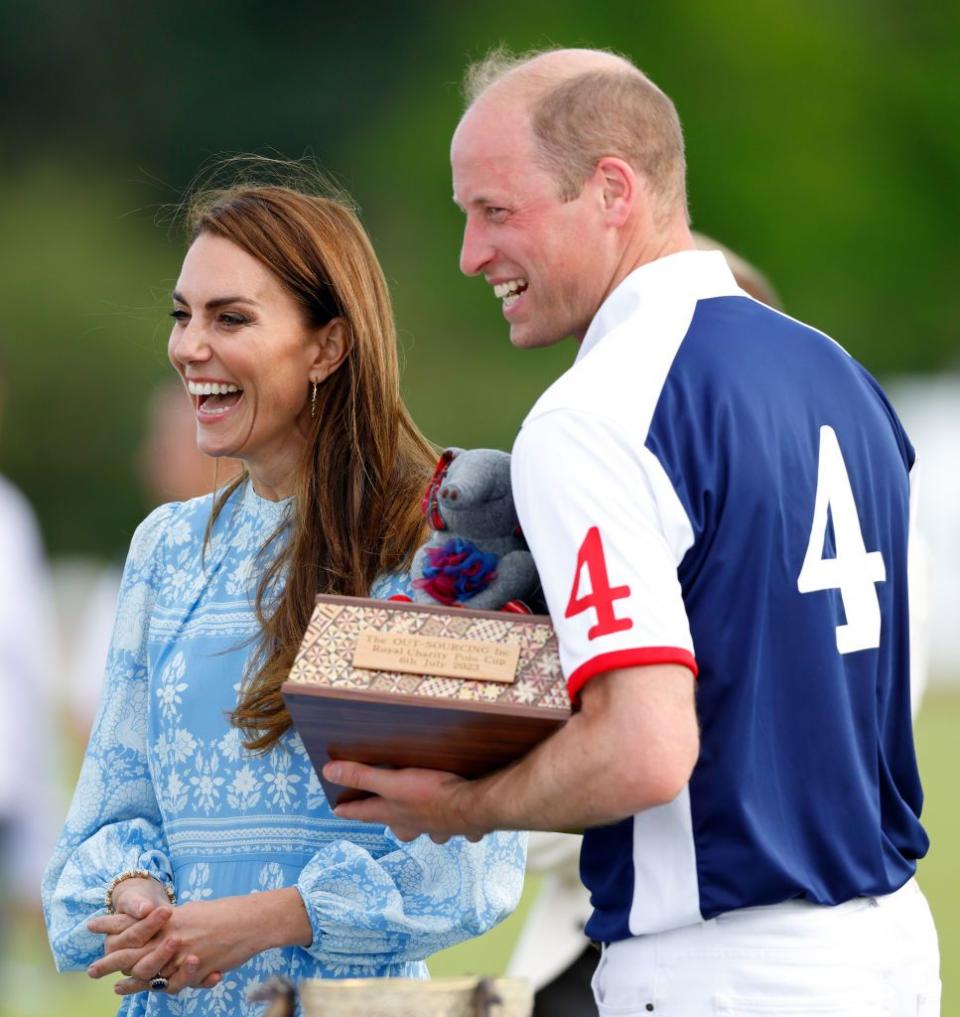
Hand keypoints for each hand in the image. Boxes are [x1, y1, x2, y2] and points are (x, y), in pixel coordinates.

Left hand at [89, 896, 275, 994]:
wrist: (251, 922)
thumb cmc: (226, 912)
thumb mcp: (196, 910)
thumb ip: (176, 921)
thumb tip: (162, 923)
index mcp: (171, 918)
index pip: (134, 921)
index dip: (112, 924)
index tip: (92, 925)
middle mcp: (172, 937)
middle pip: (134, 951)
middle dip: (110, 960)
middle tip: (91, 970)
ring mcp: (182, 955)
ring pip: (148, 972)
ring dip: (130, 981)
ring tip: (115, 987)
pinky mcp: (195, 970)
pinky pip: (172, 984)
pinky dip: (157, 989)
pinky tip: (149, 991)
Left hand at [323, 761, 486, 841]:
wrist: (473, 807)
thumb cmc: (431, 794)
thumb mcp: (392, 782)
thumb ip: (363, 776)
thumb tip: (328, 772)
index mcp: (393, 813)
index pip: (364, 812)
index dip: (349, 809)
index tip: (337, 810)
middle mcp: (412, 824)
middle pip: (394, 825)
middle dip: (387, 819)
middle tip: (383, 812)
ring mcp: (436, 827)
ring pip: (422, 828)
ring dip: (419, 823)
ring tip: (419, 814)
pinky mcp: (459, 825)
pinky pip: (452, 826)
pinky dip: (451, 823)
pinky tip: (456, 817)